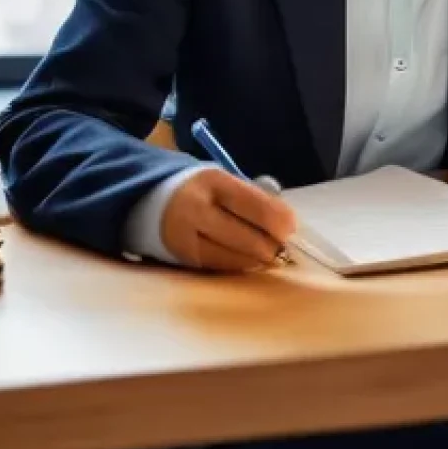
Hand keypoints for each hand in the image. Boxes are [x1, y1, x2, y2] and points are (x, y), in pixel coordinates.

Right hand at [161, 168, 296, 271]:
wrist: (155, 200)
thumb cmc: (206, 191)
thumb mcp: (228, 183)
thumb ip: (256, 200)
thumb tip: (287, 224)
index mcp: (214, 182)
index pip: (254, 204)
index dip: (278, 221)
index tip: (292, 229)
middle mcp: (197, 209)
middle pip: (244, 236)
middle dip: (271, 246)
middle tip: (286, 250)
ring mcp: (186, 237)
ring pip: (231, 256)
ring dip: (257, 259)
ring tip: (272, 256)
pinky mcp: (182, 259)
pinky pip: (219, 266)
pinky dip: (240, 265)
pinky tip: (252, 261)